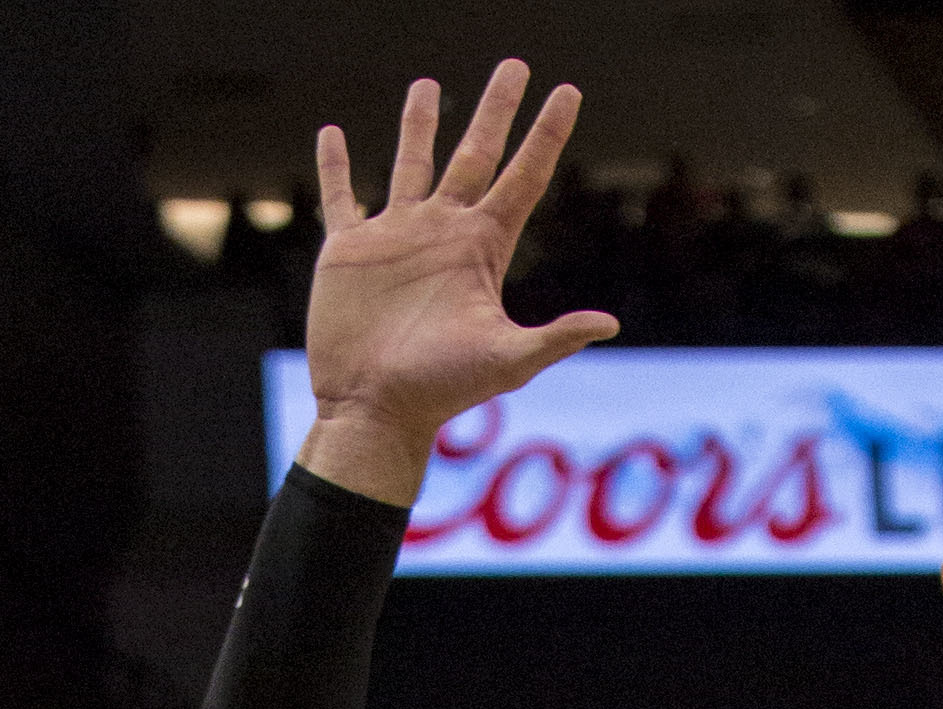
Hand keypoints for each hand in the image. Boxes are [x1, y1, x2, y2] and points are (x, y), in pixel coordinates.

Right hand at [300, 60, 617, 502]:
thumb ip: (556, 338)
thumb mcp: (507, 360)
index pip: (524, 177)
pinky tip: (331, 135)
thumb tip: (611, 325)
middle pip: (476, 153)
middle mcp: (443, 232)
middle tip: (515, 65)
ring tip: (427, 85)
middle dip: (497, 110)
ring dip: (419, 125)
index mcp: (482, 248)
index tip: (568, 92)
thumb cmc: (442, 390)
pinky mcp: (350, 251)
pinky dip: (334, 166)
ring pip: (411, 162)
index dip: (547, 134)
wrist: (376, 409)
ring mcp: (396, 237)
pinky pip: (341, 196)